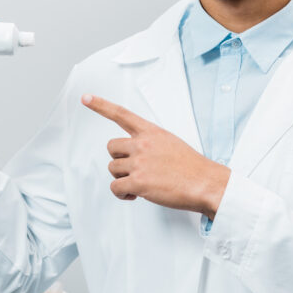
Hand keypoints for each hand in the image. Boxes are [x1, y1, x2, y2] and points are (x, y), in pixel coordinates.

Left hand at [82, 94, 230, 217]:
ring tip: (140, 184)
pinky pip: (115, 187)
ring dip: (122, 178)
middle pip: (111, 148)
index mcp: (151, 132)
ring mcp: (140, 162)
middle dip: (119, 160)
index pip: (121, 114)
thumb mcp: (171, 143)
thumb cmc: (192, 167)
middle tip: (134, 170)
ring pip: (112, 169)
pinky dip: (121, 194)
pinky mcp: (138, 182)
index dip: (101, 105)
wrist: (206, 183)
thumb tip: (135, 156)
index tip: (85, 97)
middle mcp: (143, 144)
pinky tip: (134, 195)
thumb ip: (150, 144)